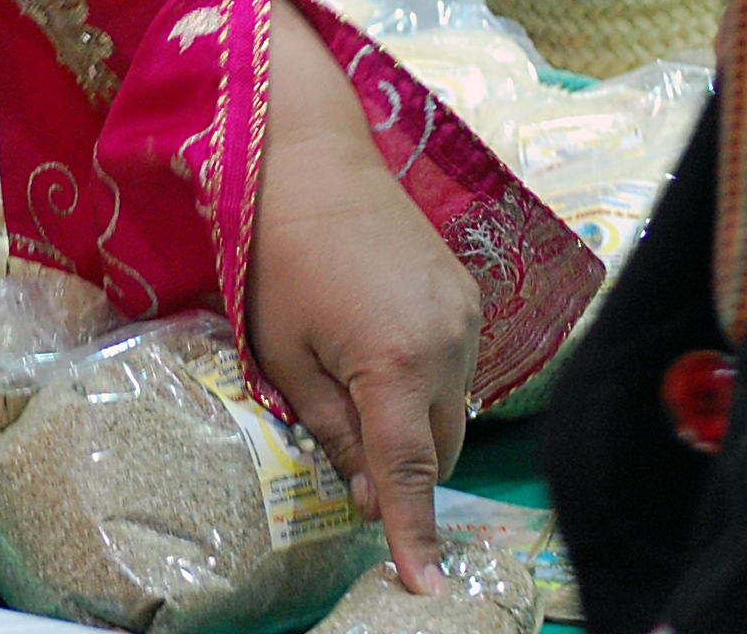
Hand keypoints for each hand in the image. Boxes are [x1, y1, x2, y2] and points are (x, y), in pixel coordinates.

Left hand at [244, 0, 480, 595]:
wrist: (309, 158)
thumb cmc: (279, 258)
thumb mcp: (284, 356)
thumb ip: (330, 429)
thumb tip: (363, 492)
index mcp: (397, 364)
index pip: (412, 474)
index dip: (416, 534)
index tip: (426, 586)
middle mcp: (449, 343)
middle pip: (441, 447)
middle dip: (407, 473)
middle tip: (356, 471)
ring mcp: (467, 315)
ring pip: (455, 409)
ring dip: (419, 425)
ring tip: (357, 391)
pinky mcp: (468, 293)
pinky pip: (459, 365)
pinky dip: (429, 383)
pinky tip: (382, 355)